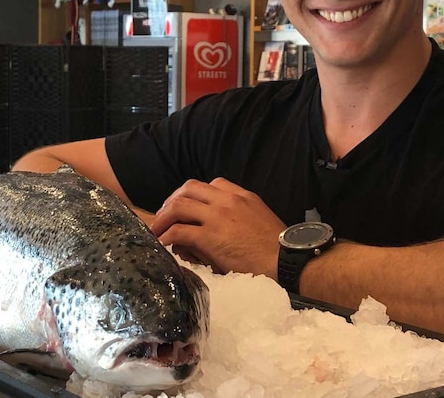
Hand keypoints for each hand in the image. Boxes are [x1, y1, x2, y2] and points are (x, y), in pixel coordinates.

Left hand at [150, 178, 285, 277]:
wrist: (286, 260)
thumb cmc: (277, 248)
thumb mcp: (259, 219)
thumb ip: (238, 216)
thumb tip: (218, 226)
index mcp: (241, 195)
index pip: (212, 184)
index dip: (194, 194)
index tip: (187, 206)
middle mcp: (227, 200)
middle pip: (189, 188)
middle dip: (172, 200)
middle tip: (165, 216)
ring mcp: (217, 216)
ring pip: (179, 205)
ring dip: (164, 217)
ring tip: (157, 230)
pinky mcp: (209, 236)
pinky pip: (179, 230)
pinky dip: (166, 235)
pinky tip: (163, 244)